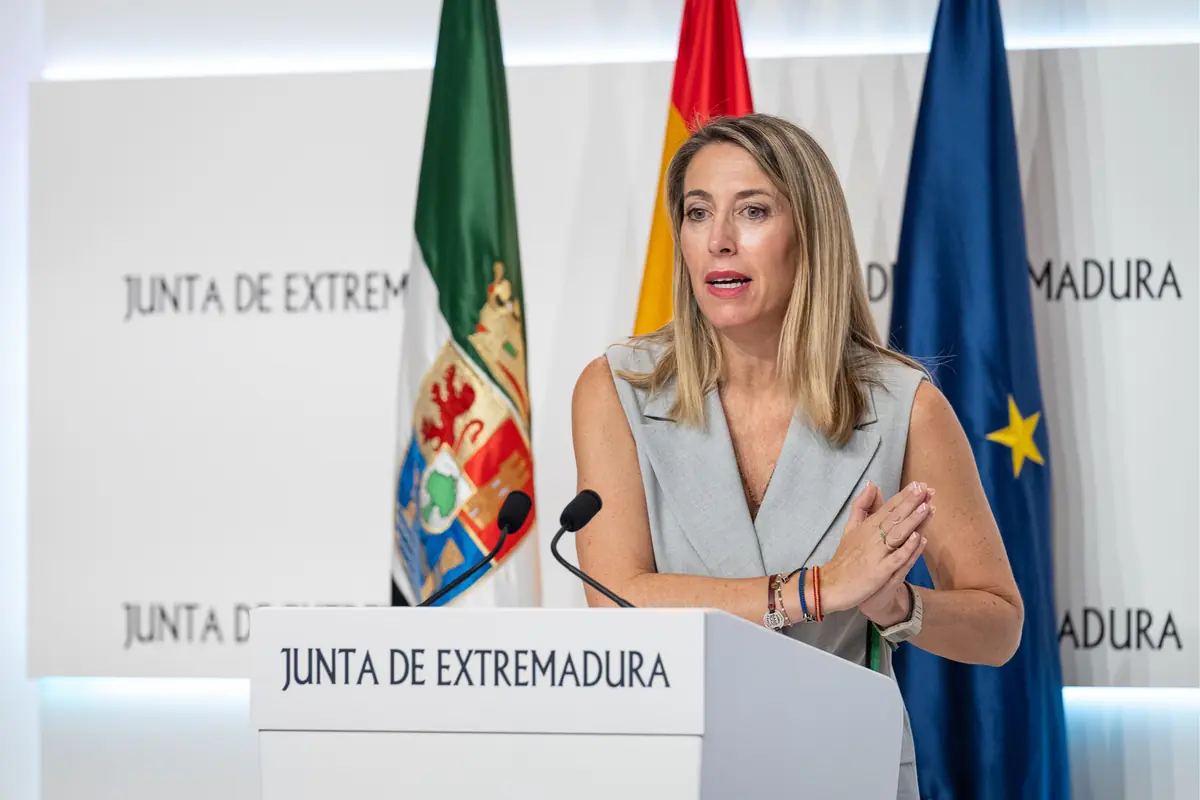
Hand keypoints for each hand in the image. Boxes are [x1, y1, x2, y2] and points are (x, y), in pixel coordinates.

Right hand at [819, 480, 930, 614]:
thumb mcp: (851, 527)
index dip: (904, 496)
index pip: (888, 508)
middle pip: (895, 517)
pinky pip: (895, 558)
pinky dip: (906, 548)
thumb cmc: (844, 557)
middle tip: (927, 489)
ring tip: (926, 507)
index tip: (920, 484)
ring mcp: (876, 554)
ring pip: (897, 534)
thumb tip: (872, 484)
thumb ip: (862, 506)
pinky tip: (917, 538)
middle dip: (912, 503)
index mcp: (867, 526)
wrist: (830, 585)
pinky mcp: (879, 571)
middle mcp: (872, 537)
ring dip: (912, 521)